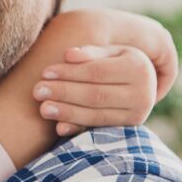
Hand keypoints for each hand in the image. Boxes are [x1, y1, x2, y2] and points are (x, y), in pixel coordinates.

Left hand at [33, 44, 157, 136]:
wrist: (141, 85)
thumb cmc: (117, 62)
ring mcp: (138, 115)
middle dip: (64, 93)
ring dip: (67, 112)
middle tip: (37, 91)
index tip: (45, 72)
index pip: (97, 71)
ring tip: (43, 108)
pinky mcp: (129, 129)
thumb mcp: (110, 52)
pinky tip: (58, 127)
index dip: (69, 73)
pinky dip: (78, 128)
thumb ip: (90, 52)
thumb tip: (68, 55)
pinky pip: (99, 129)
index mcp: (139, 68)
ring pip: (96, 114)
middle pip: (95, 94)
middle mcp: (144, 94)